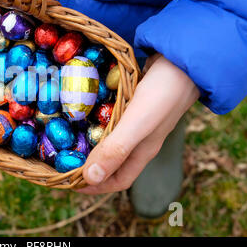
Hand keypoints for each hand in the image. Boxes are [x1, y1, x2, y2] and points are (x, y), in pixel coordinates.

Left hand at [77, 55, 199, 193]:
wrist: (183, 59)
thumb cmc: (163, 93)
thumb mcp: (137, 123)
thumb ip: (116, 149)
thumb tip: (90, 178)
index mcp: (142, 151)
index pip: (117, 180)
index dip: (95, 186)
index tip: (68, 184)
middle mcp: (140, 140)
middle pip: (112, 163)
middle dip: (88, 168)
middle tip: (62, 162)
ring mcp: (137, 122)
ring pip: (110, 141)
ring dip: (90, 145)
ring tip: (67, 140)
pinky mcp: (133, 104)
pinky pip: (111, 120)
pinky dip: (96, 122)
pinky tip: (84, 113)